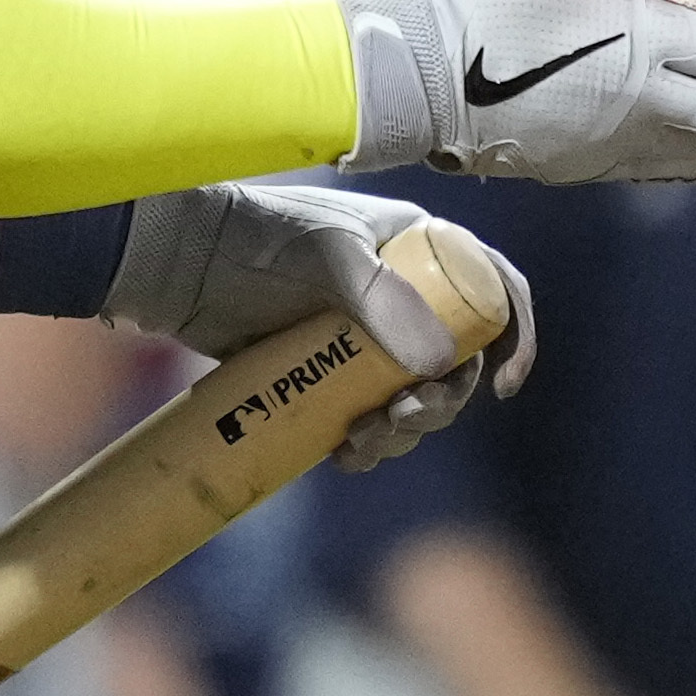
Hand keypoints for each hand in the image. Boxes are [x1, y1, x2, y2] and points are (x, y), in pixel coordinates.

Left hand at [108, 184, 536, 466]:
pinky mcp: (330, 372)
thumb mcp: (324, 254)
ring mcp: (367, 336)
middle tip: (398, 419)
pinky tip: (342, 454)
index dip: (514, 335)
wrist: (182, 266)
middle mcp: (403, 291)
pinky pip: (370, 417)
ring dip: (402, 432)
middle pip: (457, 360)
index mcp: (418, 248)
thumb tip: (438, 362)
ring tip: (358, 442)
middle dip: (440, 402)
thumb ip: (379, 296)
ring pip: (415, 398)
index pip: (492, 288)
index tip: (506, 384)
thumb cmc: (257, 240)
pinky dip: (368, 443)